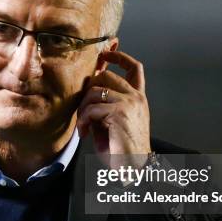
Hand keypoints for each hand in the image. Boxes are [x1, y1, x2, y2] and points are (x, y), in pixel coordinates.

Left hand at [76, 51, 150, 166]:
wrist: (133, 166)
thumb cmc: (121, 148)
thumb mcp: (112, 122)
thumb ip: (104, 106)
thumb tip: (86, 94)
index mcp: (138, 98)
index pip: (134, 68)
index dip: (119, 57)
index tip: (105, 54)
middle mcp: (136, 97)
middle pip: (106, 75)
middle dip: (88, 89)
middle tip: (83, 109)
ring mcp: (129, 103)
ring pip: (95, 90)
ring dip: (83, 108)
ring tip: (83, 125)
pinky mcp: (119, 112)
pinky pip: (92, 108)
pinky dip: (83, 120)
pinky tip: (84, 132)